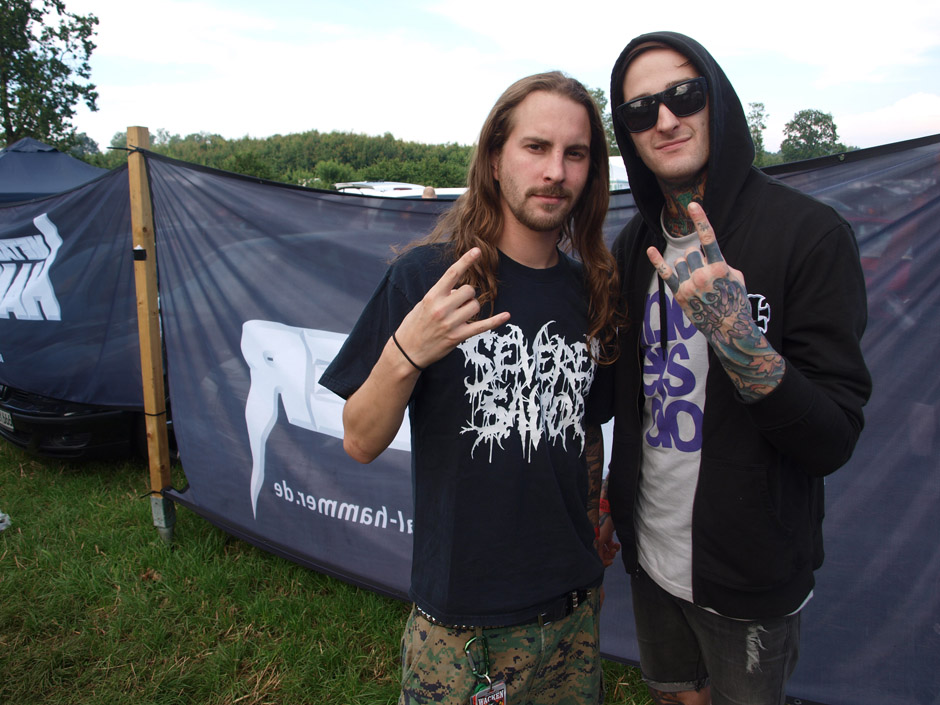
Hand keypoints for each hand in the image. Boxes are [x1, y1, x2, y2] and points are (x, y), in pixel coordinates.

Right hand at [394, 248, 509, 368]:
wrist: (407, 351)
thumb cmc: (414, 324)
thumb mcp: (423, 304)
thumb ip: (441, 295)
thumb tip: (460, 291)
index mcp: (432, 297)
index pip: (452, 274)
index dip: (466, 260)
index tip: (477, 250)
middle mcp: (442, 308)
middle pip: (468, 290)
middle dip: (467, 294)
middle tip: (457, 303)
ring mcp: (451, 323)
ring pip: (475, 306)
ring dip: (471, 308)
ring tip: (460, 315)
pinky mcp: (458, 337)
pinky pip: (482, 326)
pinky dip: (496, 321)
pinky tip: (507, 315)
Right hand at [597, 516, 620, 567]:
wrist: (609, 512)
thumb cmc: (602, 523)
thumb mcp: (599, 540)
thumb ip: (598, 552)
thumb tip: (600, 562)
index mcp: (590, 542)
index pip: (595, 557)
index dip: (602, 562)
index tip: (610, 562)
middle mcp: (594, 542)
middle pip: (602, 555)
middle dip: (609, 555)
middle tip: (613, 552)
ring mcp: (600, 539)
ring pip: (607, 551)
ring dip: (613, 551)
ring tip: (615, 547)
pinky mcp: (606, 536)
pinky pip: (611, 545)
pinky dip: (615, 546)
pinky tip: (616, 544)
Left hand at [647, 202, 746, 304]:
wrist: (729, 328)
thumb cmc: (736, 301)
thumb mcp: (738, 278)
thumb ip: (722, 263)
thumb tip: (708, 259)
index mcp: (720, 267)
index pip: (708, 238)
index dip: (700, 220)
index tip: (692, 205)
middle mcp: (703, 274)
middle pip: (691, 252)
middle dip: (696, 259)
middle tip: (705, 275)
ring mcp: (690, 285)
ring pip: (680, 262)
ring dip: (687, 267)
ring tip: (698, 284)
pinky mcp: (680, 295)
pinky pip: (666, 274)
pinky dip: (658, 261)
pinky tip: (650, 250)